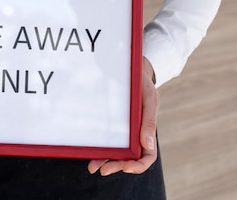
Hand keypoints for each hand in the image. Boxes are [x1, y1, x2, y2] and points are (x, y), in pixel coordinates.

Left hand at [88, 57, 158, 174]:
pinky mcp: (111, 123)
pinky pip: (106, 139)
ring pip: (115, 152)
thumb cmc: (142, 84)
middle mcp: (134, 134)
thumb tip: (147, 145)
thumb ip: (149, 120)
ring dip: (106, 162)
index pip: (147, 156)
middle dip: (117, 166)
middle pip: (128, 159)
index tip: (127, 167)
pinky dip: (99, 149)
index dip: (139, 166)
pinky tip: (90, 153)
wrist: (130, 69)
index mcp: (147, 130)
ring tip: (93, 168)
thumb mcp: (149, 99)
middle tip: (104, 170)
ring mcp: (122, 130)